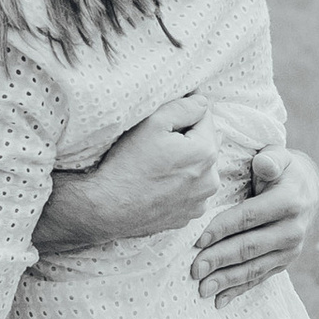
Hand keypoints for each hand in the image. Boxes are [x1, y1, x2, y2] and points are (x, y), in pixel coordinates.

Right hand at [33, 96, 218, 255]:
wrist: (108, 208)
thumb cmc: (128, 164)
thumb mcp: (153, 123)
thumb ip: (184, 107)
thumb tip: (202, 102)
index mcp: (206, 152)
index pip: (205, 118)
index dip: (184, 113)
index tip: (165, 119)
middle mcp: (210, 180)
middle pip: (204, 144)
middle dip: (187, 139)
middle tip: (157, 142)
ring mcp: (200, 201)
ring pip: (199, 169)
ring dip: (186, 162)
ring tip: (157, 165)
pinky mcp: (188, 216)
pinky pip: (190, 191)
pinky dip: (180, 184)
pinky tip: (158, 183)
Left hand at [192, 143, 318, 305]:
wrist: (308, 189)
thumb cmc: (282, 170)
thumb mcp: (280, 157)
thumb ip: (271, 158)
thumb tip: (263, 164)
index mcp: (289, 202)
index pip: (249, 217)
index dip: (222, 229)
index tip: (198, 240)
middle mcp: (292, 230)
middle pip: (249, 247)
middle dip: (219, 260)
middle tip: (194, 270)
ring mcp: (290, 250)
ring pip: (253, 268)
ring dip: (226, 280)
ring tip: (202, 289)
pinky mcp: (284, 263)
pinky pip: (259, 278)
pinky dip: (239, 290)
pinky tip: (220, 301)